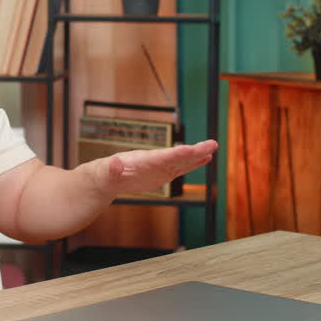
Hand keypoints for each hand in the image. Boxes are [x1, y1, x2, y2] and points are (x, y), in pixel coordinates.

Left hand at [91, 140, 217, 197]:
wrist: (109, 176)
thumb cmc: (107, 174)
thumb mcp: (108, 173)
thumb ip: (113, 169)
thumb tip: (113, 163)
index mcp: (145, 161)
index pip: (165, 156)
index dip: (178, 154)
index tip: (192, 149)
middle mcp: (157, 161)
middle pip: (179, 156)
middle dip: (195, 151)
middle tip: (212, 144)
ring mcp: (162, 167)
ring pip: (184, 161)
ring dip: (198, 155)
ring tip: (213, 148)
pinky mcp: (164, 174)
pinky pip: (182, 168)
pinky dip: (194, 164)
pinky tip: (205, 159)